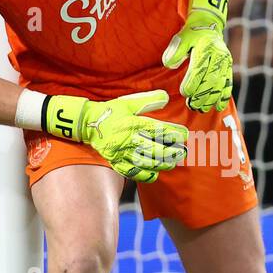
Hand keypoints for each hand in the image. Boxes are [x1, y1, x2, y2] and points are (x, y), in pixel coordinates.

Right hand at [45, 90, 187, 182]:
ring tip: (172, 162)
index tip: (185, 135)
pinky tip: (155, 174)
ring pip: (146, 163)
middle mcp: (128, 139)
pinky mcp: (115, 162)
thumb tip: (166, 97)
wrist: (88, 124)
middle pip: (155, 149)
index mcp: (133, 123)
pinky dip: (145, 175)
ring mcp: (122, 153)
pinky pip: (133, 172)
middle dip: (171, 152)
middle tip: (182, 152)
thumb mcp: (129, 102)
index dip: (174, 133)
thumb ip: (148, 100)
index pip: (158, 130)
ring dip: (161, 164)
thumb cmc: (111, 111)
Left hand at [162, 0, 232, 111]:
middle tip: (191, 105)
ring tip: (201, 108)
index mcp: (206, 47)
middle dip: (201, 95)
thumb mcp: (181, 38)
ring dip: (211, 99)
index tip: (184, 93)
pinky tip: (218, 106)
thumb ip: (174, 51)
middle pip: (211, 79)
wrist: (208, 26)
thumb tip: (169, 64)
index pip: (199, 68)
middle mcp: (219, 55)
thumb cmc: (191, 35)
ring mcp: (226, 63)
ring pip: (220, 84)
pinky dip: (224, 96)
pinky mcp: (229, 68)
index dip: (192, 82)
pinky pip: (228, 84)